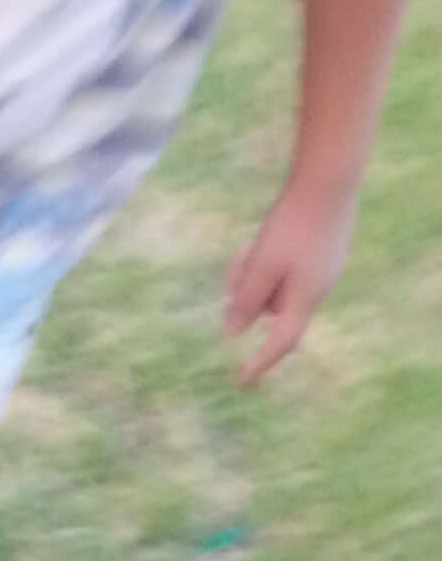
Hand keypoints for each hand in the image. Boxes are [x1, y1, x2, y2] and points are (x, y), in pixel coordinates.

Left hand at [226, 175, 357, 383]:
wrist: (329, 180)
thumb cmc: (293, 225)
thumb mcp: (262, 265)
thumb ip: (247, 301)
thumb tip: (232, 333)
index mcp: (304, 298)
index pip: (281, 343)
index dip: (260, 363)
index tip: (241, 380)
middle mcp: (317, 289)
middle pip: (272, 310)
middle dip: (249, 298)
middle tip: (235, 272)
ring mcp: (322, 270)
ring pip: (277, 288)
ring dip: (256, 276)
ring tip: (247, 250)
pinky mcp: (321, 252)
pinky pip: (286, 270)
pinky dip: (268, 263)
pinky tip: (262, 241)